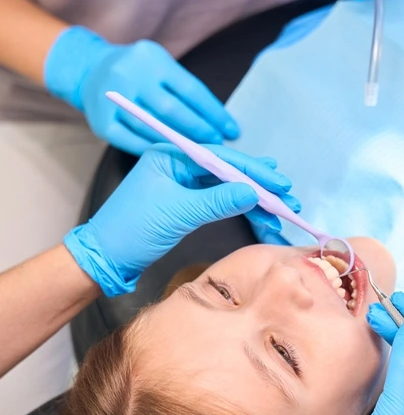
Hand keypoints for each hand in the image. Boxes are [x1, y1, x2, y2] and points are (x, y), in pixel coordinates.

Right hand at [44, 27, 239, 155]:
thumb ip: (183, 90)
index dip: (214, 114)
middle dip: (200, 131)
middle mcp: (129, 75)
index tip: (232, 130)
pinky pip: (133, 142)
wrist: (90, 70)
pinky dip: (155, 149)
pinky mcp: (101, 123)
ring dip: (180, 144)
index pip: (191, 90)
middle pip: (172, 110)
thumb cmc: (138, 73)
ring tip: (199, 153)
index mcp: (151, 59)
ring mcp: (112, 99)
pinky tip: (171, 155)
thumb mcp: (160, 67)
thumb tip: (219, 123)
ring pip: (153, 128)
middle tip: (217, 145)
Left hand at [64, 144, 299, 295]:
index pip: (220, 157)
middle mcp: (178, 165)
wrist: (105, 259)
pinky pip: (220, 204)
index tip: (278, 182)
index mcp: (170, 155)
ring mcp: (183, 186)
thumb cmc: (131, 231)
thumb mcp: (177, 213)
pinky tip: (261, 218)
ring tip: (280, 214)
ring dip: (254, 203)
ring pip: (228, 190)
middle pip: (228, 172)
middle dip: (259, 187)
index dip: (252, 171)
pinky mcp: (186, 205)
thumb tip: (252, 192)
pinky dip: (241, 212)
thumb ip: (217, 201)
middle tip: (287, 199)